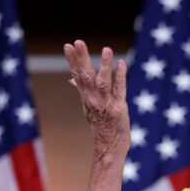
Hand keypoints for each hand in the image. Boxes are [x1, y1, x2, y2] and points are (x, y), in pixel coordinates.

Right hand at [64, 40, 129, 159]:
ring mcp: (106, 104)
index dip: (72, 60)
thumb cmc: (101, 126)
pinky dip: (120, 77)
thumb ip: (82, 90)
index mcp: (86, 97)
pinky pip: (120, 91)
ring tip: (106, 49)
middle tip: (78, 42)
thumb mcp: (88, 107)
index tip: (68, 45)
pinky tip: (121, 64)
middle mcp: (93, 99)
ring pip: (103, 81)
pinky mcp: (119, 109)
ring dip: (104, 65)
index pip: (77, 75)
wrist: (108, 148)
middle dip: (82, 58)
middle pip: (86, 76)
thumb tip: (71, 78)